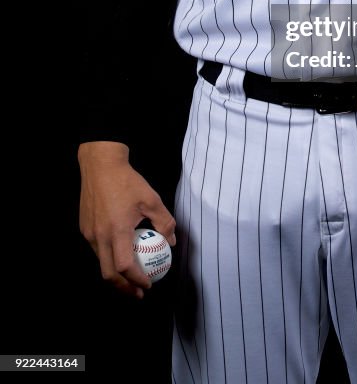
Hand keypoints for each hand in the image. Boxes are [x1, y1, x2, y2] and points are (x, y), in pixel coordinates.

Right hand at [78, 141, 175, 298]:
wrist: (100, 165)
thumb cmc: (127, 181)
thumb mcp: (152, 199)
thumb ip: (165, 222)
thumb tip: (171, 241)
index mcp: (117, 231)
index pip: (125, 267)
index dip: (137, 280)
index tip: (148, 285)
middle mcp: (99, 236)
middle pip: (109, 274)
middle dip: (124, 288)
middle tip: (138, 292)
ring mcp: (89, 233)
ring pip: (100, 263)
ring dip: (115, 275)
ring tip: (130, 277)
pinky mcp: (84, 228)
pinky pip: (96, 250)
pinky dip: (108, 259)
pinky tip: (120, 254)